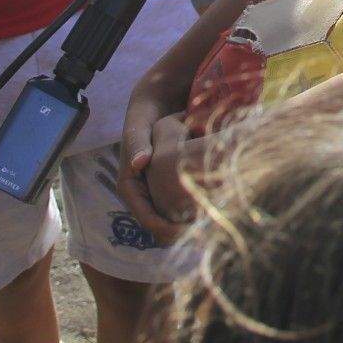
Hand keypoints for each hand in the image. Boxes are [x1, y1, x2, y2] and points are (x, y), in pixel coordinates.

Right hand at [120, 111, 204, 238]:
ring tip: (211, 228)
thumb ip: (137, 144)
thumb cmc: (144, 118)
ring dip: (188, 224)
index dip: (164, 231)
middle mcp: (140, 194)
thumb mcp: (138, 129)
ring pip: (171, 217)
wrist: (153, 106)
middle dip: (179, 232)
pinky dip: (194, 209)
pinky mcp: (167, 185)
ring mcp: (154, 191)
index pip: (146, 219)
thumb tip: (138, 164)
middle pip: (160, 224)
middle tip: (204, 236)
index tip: (184, 235)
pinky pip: (180, 204)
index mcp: (129, 188)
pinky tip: (213, 210)